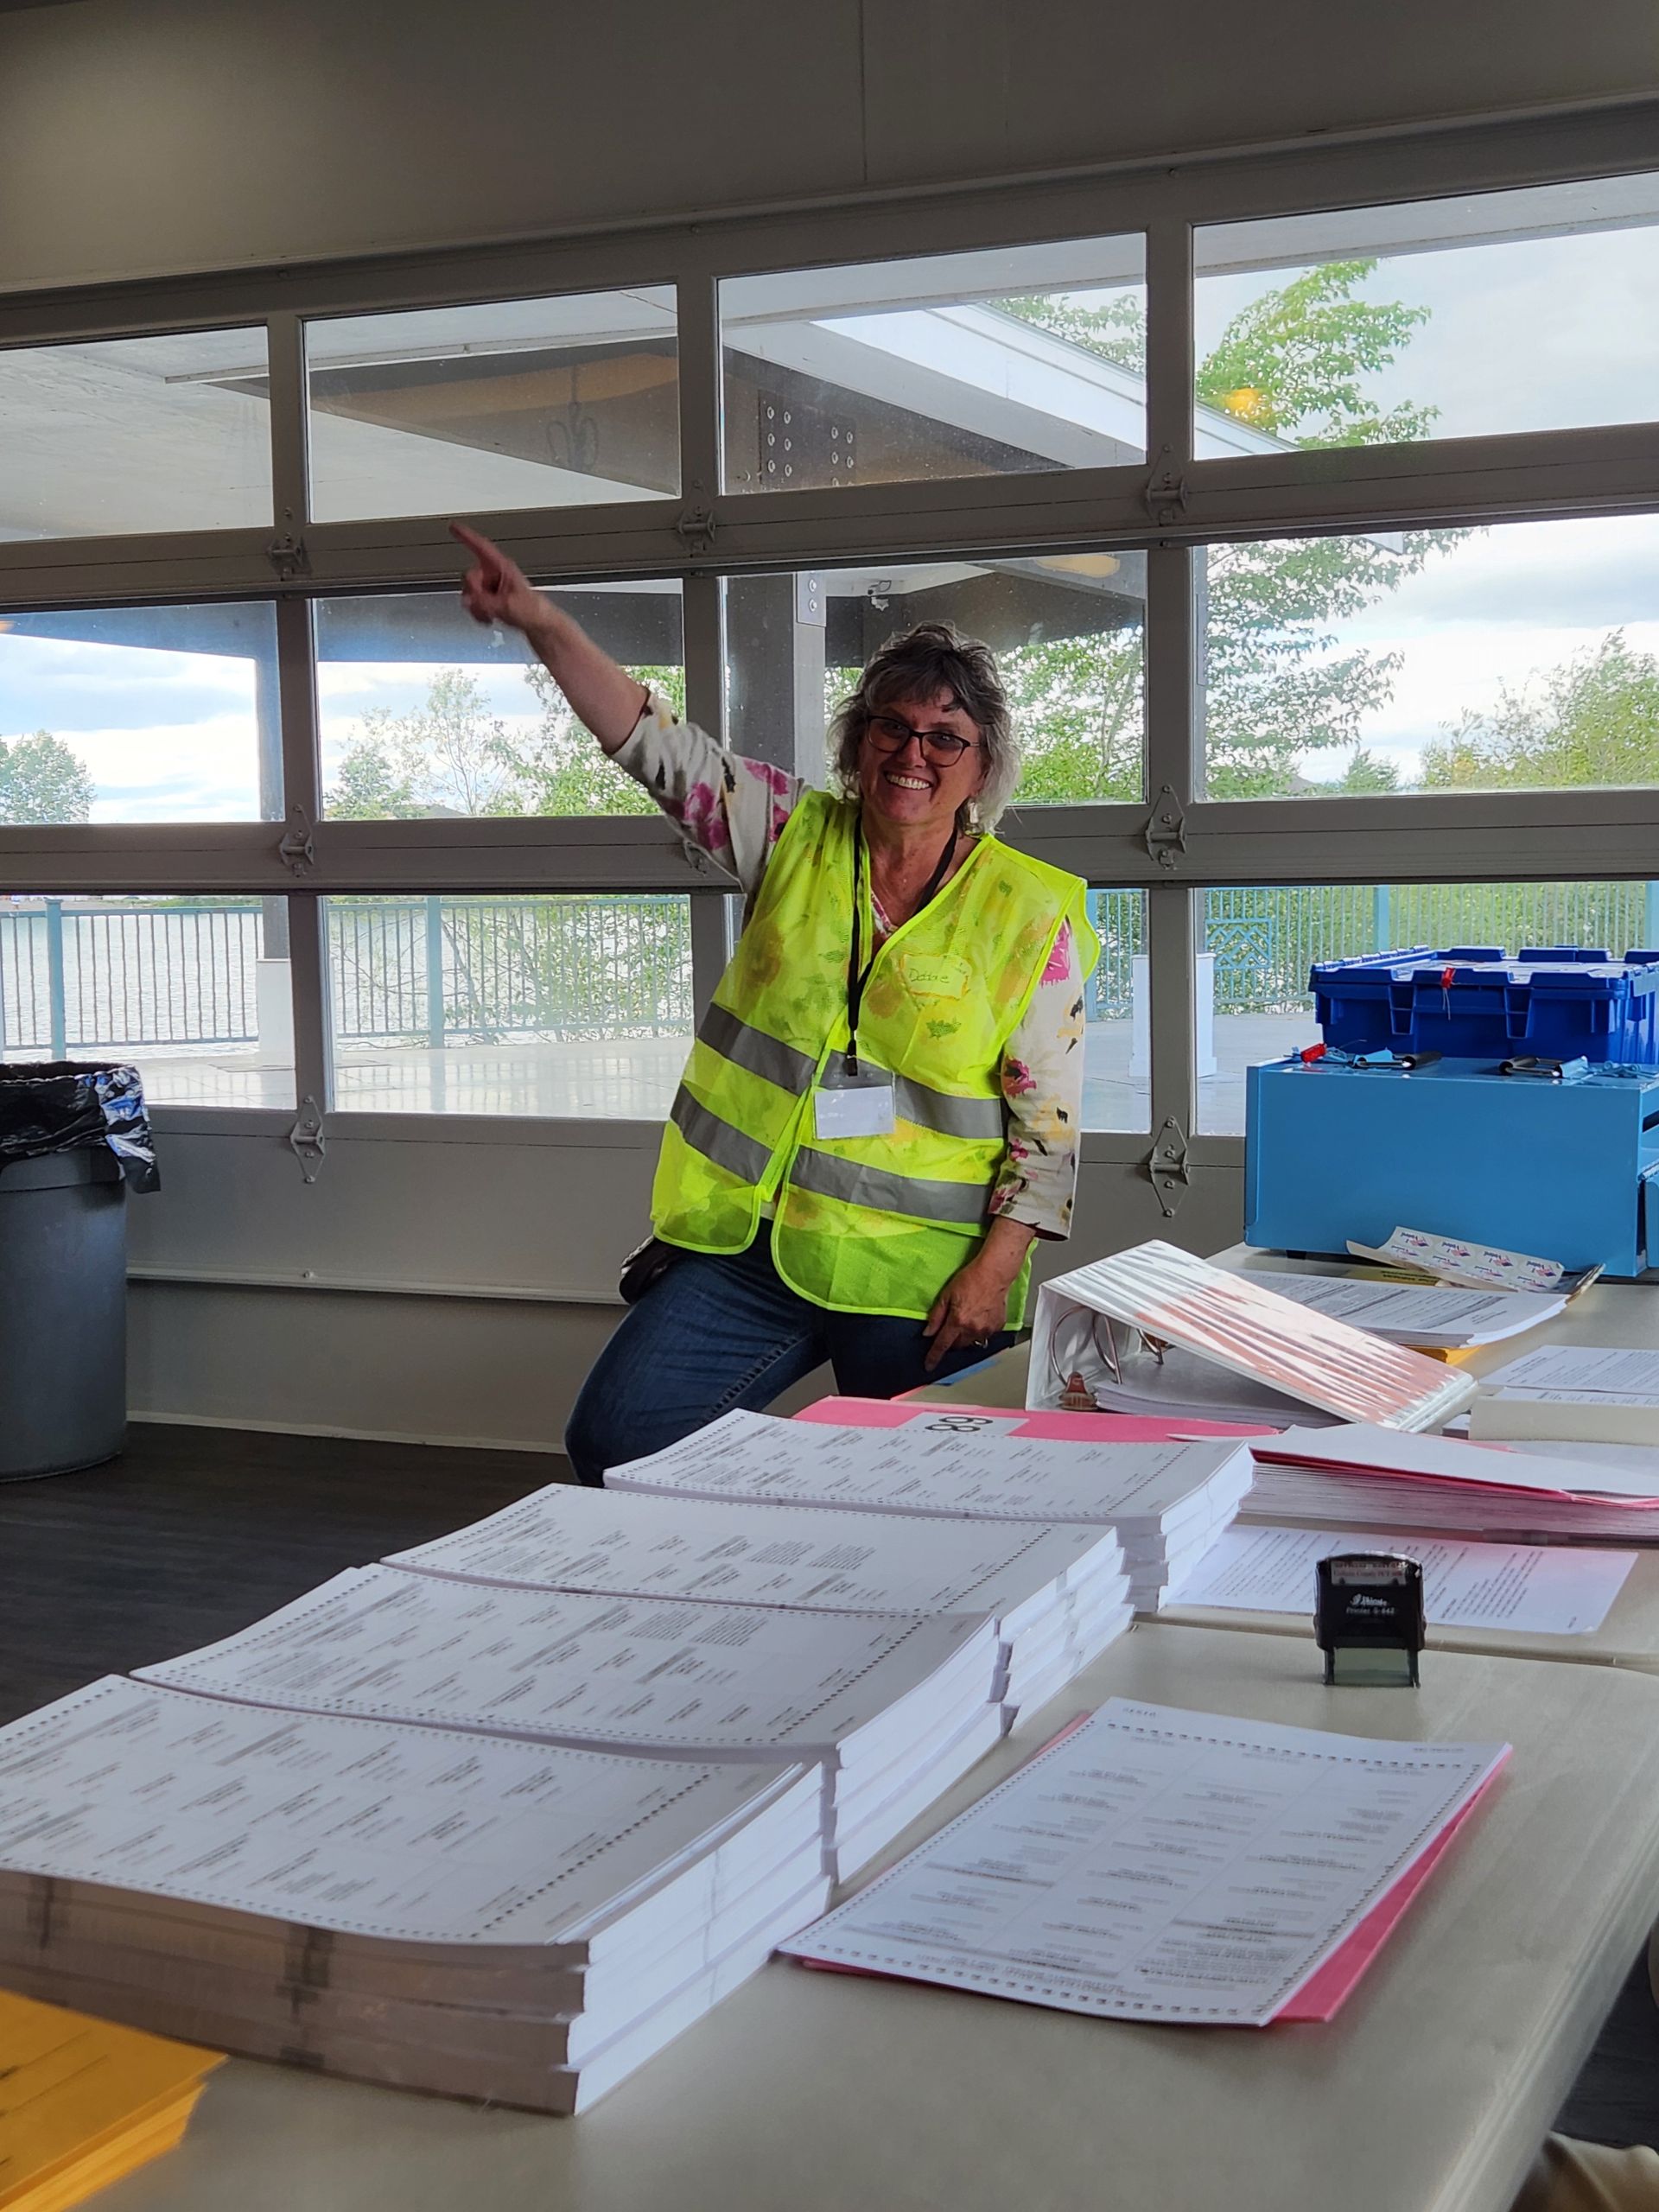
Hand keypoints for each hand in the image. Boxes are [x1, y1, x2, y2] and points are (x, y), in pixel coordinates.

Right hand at [450, 522, 555, 636]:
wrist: (539, 623)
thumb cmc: (532, 609)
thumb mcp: (507, 605)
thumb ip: (484, 601)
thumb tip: (469, 599)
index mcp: (503, 567)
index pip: (482, 547)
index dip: (467, 536)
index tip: (453, 527)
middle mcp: (495, 573)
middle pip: (470, 576)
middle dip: (474, 593)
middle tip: (485, 604)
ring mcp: (491, 586)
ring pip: (469, 592)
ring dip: (476, 606)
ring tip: (490, 614)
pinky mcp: (490, 597)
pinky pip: (473, 601)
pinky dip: (478, 612)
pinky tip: (489, 617)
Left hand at [923, 1252, 1014, 1370]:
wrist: (994, 1273)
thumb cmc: (972, 1279)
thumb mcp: (947, 1295)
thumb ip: (936, 1316)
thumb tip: (928, 1331)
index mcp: (958, 1321)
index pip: (942, 1345)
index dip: (933, 1356)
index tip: (929, 1365)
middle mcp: (972, 1328)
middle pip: (957, 1345)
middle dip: (951, 1339)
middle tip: (953, 1324)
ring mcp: (986, 1330)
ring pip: (971, 1342)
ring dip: (965, 1335)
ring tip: (968, 1316)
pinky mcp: (997, 1327)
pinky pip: (984, 1336)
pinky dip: (979, 1330)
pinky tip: (979, 1316)